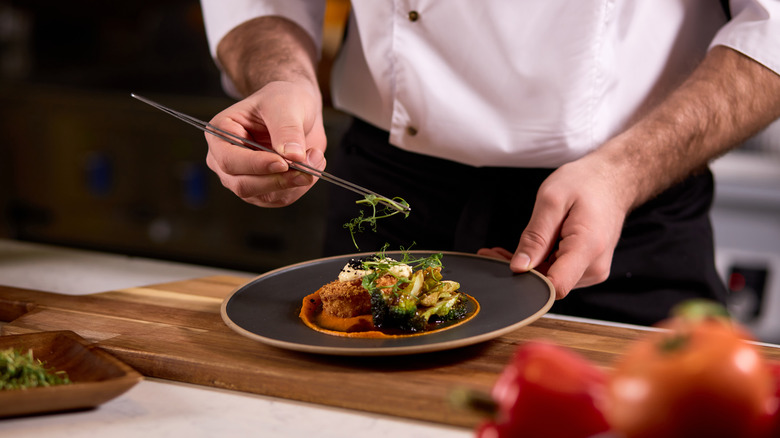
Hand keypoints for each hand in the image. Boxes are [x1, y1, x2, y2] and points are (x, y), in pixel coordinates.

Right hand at [205, 80, 326, 207]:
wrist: (297, 110)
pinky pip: (281, 199)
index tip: (283, 162)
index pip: (230, 159)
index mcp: (220, 133)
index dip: (256, 165)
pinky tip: (311, 166)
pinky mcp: (263, 190)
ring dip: (294, 183)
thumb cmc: (283, 100)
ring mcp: (243, 178)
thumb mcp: (285, 105)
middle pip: (243, 185)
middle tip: (307, 169)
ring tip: (315, 158)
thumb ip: (287, 129)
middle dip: (278, 180)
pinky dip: (300, 186)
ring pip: (265, 196)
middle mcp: (225, 160)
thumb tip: (293, 156)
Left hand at [481, 154, 633, 299]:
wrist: (612, 180)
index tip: (503, 263)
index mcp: (587, 248)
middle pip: (548, 284)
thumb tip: (519, 267)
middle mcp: (594, 267)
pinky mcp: (587, 268)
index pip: (554, 287)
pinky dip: (539, 263)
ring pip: (550, 280)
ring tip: (505, 249)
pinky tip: (527, 250)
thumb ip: (535, 236)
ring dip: (528, 267)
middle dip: (519, 271)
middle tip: (492, 252)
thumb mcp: (552, 200)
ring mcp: (593, 270)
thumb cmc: (586, 183)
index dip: (525, 280)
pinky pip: (558, 273)